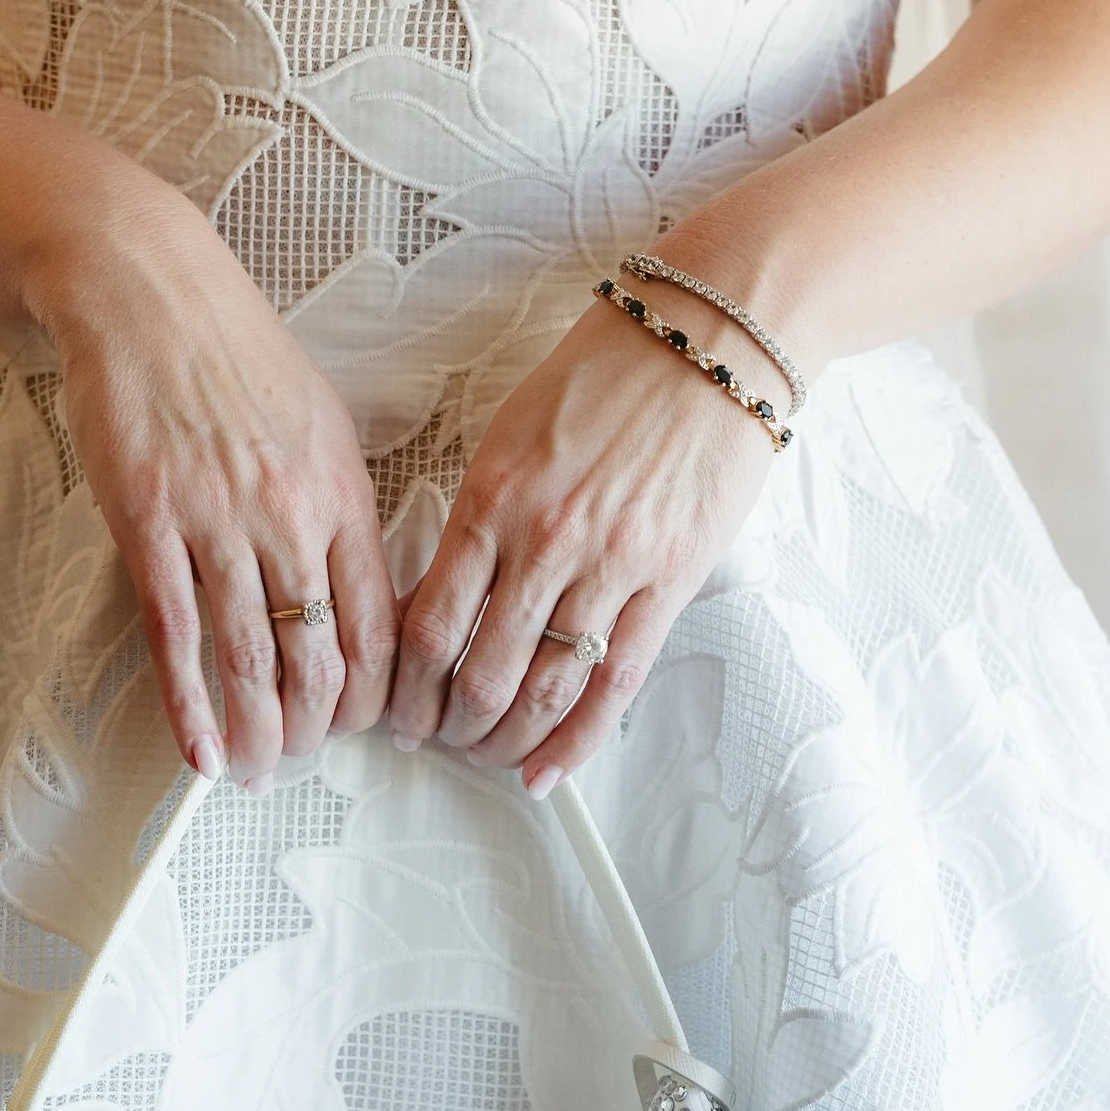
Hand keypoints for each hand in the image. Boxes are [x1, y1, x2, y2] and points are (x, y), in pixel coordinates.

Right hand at [27, 169, 398, 790]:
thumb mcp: (322, 424)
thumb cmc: (234, 355)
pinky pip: (176, 634)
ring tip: (256, 773)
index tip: (364, 728)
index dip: (375, 695)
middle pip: (319, 655)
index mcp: (343, 496)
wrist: (146, 291)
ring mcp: (218, 522)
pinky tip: (198, 747)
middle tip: (302, 761)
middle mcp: (290, 516)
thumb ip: (342, 509)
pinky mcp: (149, 524)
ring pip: (250, 658)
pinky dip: (188, 703)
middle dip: (316, 728)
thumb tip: (357, 587)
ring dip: (257, 731)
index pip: (378, 627)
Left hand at [387, 284, 778, 793]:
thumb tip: (439, 601)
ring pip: (544, 691)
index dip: (405, 689)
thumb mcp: (509, 435)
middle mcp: (545, 541)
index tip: (397, 713)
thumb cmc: (606, 374)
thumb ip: (474, 519)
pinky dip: (577, 741)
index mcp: (491, 500)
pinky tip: (549, 774)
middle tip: (440, 744)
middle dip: (451, 727)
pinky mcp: (671, 583)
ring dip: (506, 742)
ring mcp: (611, 567)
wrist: (711, 336)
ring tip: (490, 758)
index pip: (429, 625)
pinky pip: (615, 685)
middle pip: (480, 674)